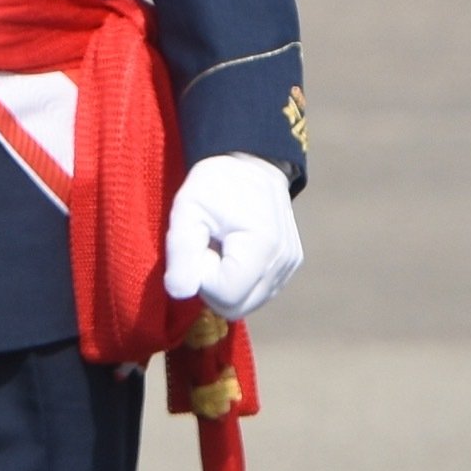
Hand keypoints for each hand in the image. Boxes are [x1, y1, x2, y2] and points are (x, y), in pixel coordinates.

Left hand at [161, 153, 303, 322]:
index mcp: (262, 246)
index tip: (200, 247)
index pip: (225, 295)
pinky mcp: (289, 267)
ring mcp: (289, 266)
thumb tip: (180, 292)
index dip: (202, 276)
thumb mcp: (187, 208)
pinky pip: (257, 293)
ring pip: (247, 304)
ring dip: (226, 284)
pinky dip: (240, 282)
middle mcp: (283, 262)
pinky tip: (234, 253)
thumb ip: (181, 251)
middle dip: (213, 286)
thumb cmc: (215, 184)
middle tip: (207, 250)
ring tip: (220, 249)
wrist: (250, 163)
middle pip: (237, 307)